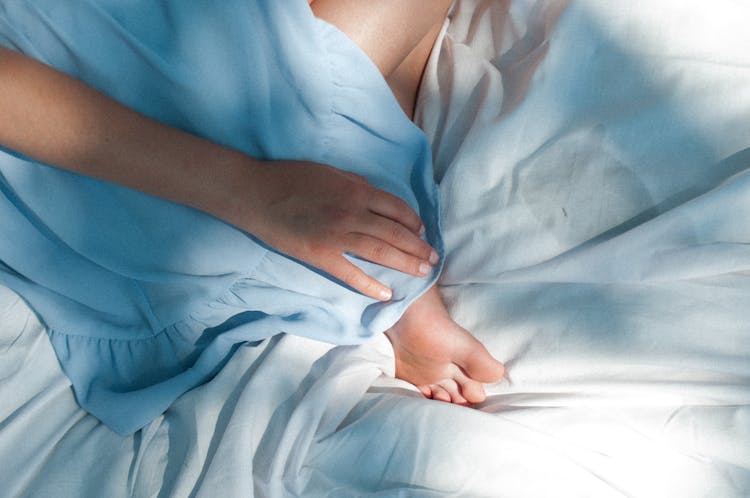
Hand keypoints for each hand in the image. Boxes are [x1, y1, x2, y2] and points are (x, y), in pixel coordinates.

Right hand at [230, 160, 438, 300]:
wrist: (256, 194)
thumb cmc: (291, 177)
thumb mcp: (330, 172)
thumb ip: (356, 184)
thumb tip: (376, 197)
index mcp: (356, 191)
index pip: (396, 209)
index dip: (413, 222)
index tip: (422, 232)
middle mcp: (352, 214)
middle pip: (395, 233)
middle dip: (418, 248)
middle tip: (433, 260)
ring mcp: (336, 237)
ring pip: (380, 252)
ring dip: (405, 263)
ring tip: (422, 273)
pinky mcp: (320, 255)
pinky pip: (350, 273)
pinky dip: (370, 284)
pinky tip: (386, 293)